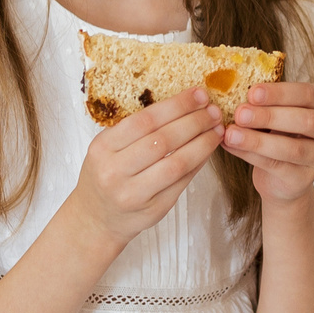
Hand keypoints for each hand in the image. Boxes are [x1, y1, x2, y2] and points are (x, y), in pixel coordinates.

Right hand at [69, 89, 225, 245]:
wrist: (96, 218)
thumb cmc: (106, 175)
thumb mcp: (108, 148)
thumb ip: (137, 130)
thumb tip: (185, 105)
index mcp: (103, 148)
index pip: (145, 120)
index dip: (176, 106)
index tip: (198, 94)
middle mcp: (115, 171)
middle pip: (163, 140)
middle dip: (194, 122)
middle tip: (213, 110)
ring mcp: (134, 194)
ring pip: (177, 163)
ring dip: (202, 143)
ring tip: (217, 129)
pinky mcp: (153, 209)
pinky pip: (182, 182)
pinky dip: (199, 162)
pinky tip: (207, 149)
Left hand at [223, 82, 313, 203]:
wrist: (280, 178)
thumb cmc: (278, 135)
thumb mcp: (276, 114)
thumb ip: (264, 104)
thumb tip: (234, 94)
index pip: (308, 94)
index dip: (280, 93)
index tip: (252, 92)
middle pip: (306, 121)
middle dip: (270, 116)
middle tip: (240, 114)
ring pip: (293, 149)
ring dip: (258, 140)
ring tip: (231, 134)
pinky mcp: (306, 179)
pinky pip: (277, 166)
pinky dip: (251, 155)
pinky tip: (232, 146)